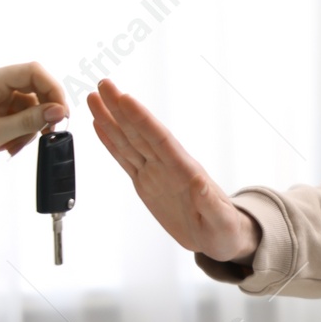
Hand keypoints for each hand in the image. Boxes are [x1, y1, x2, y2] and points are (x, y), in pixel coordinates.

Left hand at [0, 62, 67, 191]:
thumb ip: (29, 121)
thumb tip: (60, 110)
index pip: (34, 71)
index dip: (54, 89)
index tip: (62, 113)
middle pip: (34, 87)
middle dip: (43, 111)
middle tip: (48, 132)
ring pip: (29, 104)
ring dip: (29, 126)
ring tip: (13, 147)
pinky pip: (18, 113)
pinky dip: (19, 130)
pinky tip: (8, 146)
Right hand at [87, 78, 260, 263]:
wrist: (219, 236)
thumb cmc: (225, 228)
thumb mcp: (222, 222)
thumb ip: (211, 205)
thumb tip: (201, 186)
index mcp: (185, 171)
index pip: (160, 140)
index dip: (142, 120)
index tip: (125, 98)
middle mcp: (168, 166)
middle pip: (140, 132)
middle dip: (121, 108)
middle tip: (104, 84)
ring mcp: (155, 172)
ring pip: (128, 141)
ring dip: (111, 119)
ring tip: (95, 97)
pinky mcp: (146, 183)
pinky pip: (125, 158)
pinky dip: (111, 142)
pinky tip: (100, 125)